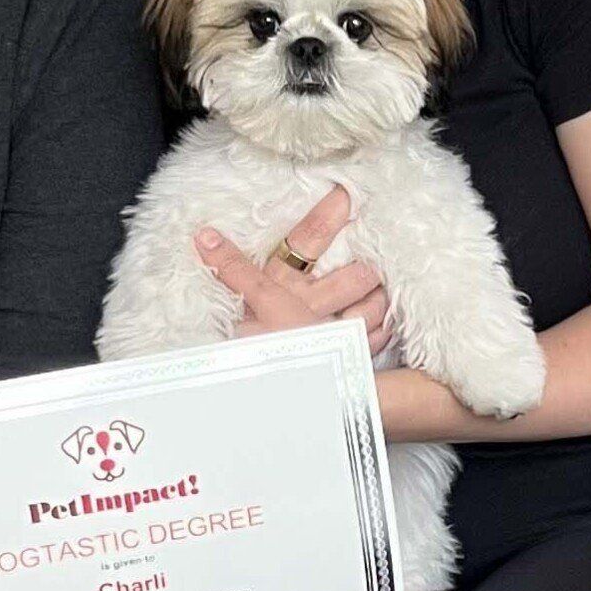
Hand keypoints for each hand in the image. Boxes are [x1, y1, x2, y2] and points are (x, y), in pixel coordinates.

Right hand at [195, 184, 391, 356]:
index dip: (329, 211)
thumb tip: (204, 235)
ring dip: (382, 298)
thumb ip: (229, 269)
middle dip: (369, 264)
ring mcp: (333, 334)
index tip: (348, 190)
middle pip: (356, 275)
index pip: (307, 237)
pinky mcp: (346, 358)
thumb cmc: (246, 353)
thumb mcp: (234, 307)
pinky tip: (386, 323)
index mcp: (281, 287)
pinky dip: (385, 329)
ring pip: (374, 307)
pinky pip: (377, 339)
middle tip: (378, 252)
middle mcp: (312, 306)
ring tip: (384, 288)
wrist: (256, 400)